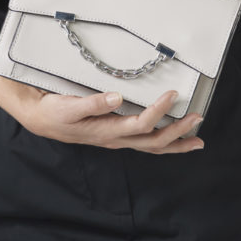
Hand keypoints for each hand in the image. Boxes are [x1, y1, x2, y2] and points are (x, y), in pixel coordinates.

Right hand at [17, 87, 204, 154]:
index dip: (159, 111)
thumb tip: (116, 96)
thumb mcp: (69, 105)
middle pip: (154, 141)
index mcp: (108, 131)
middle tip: (198, 118)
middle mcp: (116, 138)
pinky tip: (173, 137)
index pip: (141, 124)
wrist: (42, 119)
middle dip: (178, 132)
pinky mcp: (116, 134)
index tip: (172, 94)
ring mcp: (117, 139)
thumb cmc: (56, 112)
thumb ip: (93, 102)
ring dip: (176, 142)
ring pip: (152, 146)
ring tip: (196, 138)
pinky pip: (145, 143)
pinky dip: (163, 142)